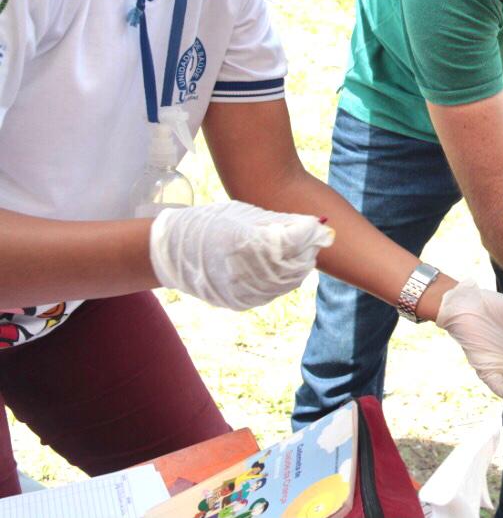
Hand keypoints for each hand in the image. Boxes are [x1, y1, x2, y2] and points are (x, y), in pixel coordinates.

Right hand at [149, 201, 334, 310]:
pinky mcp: (239, 302)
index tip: (317, 224)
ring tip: (301, 250)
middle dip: (307, 250)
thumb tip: (313, 224)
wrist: (171, 252)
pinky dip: (284, 280)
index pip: (290, 241)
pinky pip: (272, 293)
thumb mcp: (243, 215)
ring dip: (299, 266)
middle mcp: (242, 270)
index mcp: (242, 242)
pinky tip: (285, 267)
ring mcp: (240, 290)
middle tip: (314, 238)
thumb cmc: (209, 224)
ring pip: (287, 282)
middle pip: (292, 264)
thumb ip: (278, 221)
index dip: (308, 233)